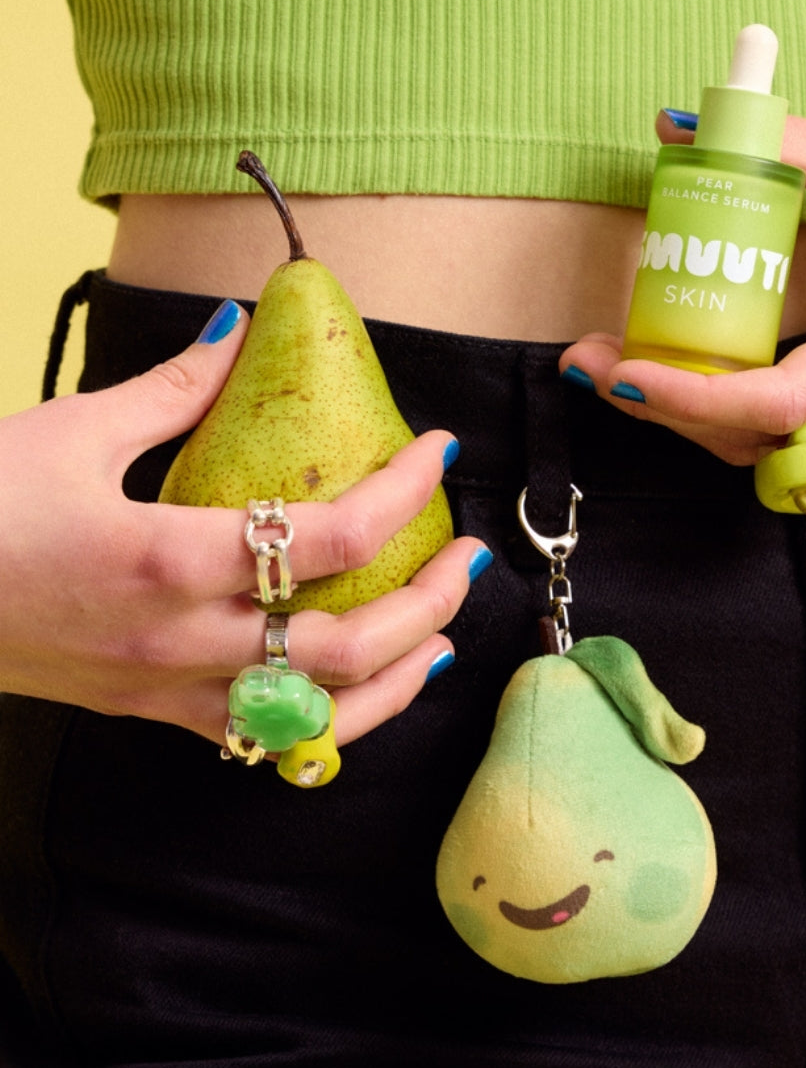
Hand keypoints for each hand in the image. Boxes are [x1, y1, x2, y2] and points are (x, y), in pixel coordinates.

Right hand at [0, 310, 487, 744]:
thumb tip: (240, 328)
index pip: (329, 537)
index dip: (403, 491)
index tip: (439, 450)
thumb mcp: (74, 429)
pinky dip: (326, 718)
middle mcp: (180, 641)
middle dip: (429, 602)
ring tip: (442, 638)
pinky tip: (353, 688)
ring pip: (315, 718)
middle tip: (469, 557)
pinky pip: (258, 739)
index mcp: (168, 560)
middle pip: (347, 648)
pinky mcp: (147, 714)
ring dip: (397, 680)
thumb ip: (175, 387)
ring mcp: (166, 691)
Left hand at [562, 113, 805, 465]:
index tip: (629, 373)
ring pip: (772, 452)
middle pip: (761, 434)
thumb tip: (681, 121)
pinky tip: (689, 383)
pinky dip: (737, 422)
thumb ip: (782, 143)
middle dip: (666, 407)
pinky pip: (796, 449)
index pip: (788, 396)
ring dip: (691, 418)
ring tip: (620, 370)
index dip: (699, 396)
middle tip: (589, 363)